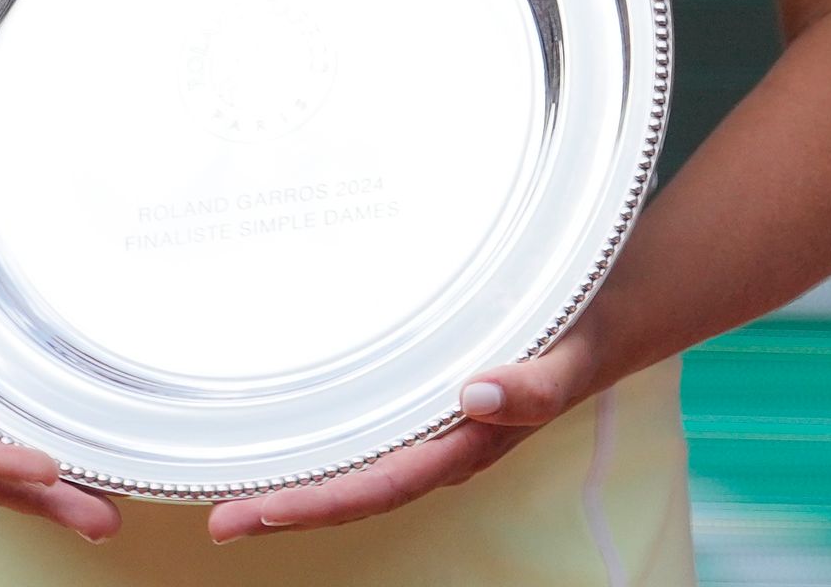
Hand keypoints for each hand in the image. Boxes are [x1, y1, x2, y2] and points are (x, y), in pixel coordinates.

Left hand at [209, 328, 601, 540]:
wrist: (611, 312)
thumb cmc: (585, 330)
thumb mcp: (572, 352)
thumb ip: (537, 384)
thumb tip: (479, 397)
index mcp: (472, 444)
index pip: (385, 484)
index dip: (323, 502)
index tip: (264, 511)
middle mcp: (446, 445)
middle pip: (357, 489)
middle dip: (289, 507)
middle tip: (218, 517)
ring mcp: (436, 427)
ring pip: (359, 467)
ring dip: (301, 481)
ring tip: (233, 490)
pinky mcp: (430, 400)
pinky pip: (372, 433)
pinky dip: (327, 445)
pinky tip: (292, 438)